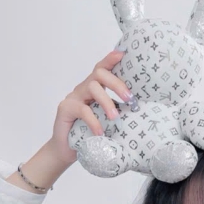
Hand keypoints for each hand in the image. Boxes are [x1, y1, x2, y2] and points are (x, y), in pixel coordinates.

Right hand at [48, 49, 133, 168]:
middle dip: (116, 83)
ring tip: (115, 118)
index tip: (123, 54)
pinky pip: (82, 110)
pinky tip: (100, 132)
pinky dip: (94, 121)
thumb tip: (138, 111)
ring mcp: (73, 97)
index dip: (111, 59)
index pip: (102, 68)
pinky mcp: (65, 108)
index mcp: (94, 88)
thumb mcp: (106, 121)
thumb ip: (116, 111)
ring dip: (106, 102)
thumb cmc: (89, 134)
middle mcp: (84, 88)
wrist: (66, 150)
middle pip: (99, 74)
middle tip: (129, 99)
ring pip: (92, 88)